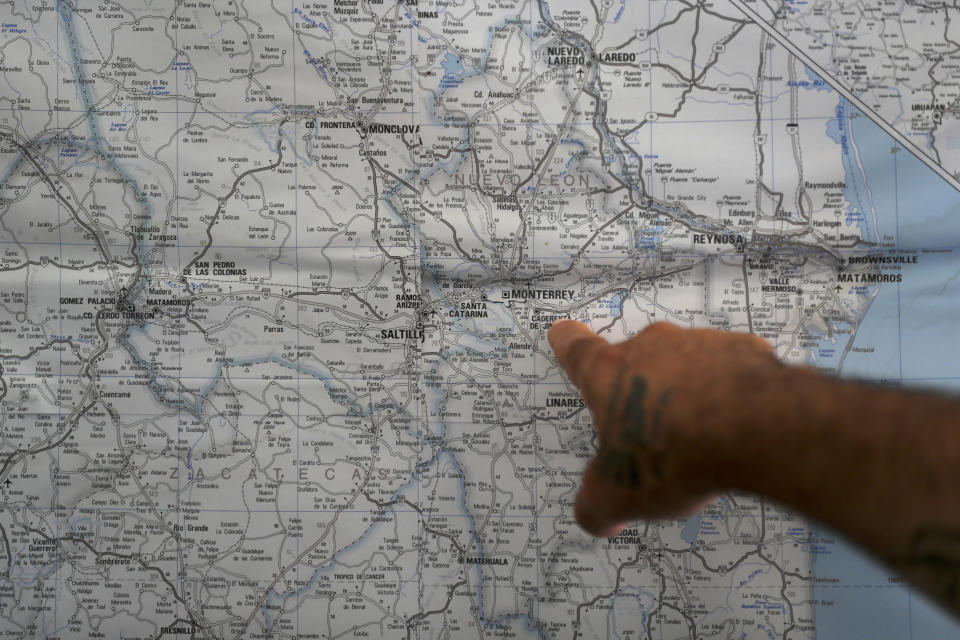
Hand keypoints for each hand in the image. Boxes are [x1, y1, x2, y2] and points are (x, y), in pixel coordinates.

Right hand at [547, 320, 779, 535]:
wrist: (758, 430)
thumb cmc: (674, 455)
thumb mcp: (619, 497)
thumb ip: (596, 508)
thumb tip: (595, 519)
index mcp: (609, 373)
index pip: (575, 349)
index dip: (567, 343)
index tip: (563, 334)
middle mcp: (650, 346)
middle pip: (635, 360)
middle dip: (639, 390)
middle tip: (651, 432)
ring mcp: (700, 343)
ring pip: (686, 364)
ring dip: (687, 390)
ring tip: (701, 435)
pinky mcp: (745, 349)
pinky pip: (731, 369)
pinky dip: (730, 391)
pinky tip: (739, 424)